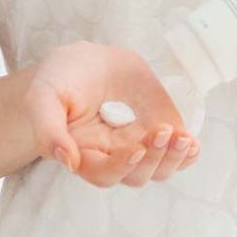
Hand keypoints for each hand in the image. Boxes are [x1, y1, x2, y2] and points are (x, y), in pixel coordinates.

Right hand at [23, 41, 200, 187]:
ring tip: (183, 138)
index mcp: (84, 152)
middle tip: (162, 131)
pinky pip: (176, 152)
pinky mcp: (159, 129)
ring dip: (175, 158)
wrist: (91, 60)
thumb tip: (68, 162)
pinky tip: (193, 143)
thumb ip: (48, 128)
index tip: (136, 148)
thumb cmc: (63, 76)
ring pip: (160, 168)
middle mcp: (113, 154)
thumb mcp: (44, 95)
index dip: (121, 167)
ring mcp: (140, 142)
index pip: (103, 174)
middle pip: (137, 175)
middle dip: (153, 159)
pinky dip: (188, 153)